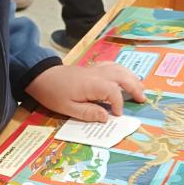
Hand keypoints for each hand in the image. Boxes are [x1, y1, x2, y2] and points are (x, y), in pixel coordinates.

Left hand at [25, 62, 145, 121]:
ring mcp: (95, 69)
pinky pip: (112, 66)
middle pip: (122, 76)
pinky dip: (122, 70)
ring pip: (119, 69)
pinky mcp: (92, 68)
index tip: (117, 115)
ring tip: (140, 88)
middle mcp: (97, 74)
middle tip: (142, 99)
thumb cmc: (53, 93)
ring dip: (132, 78)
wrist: (41, 76)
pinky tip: (125, 77)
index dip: (118, 103)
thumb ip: (88, 113)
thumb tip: (106, 118)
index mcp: (92, 84)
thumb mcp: (67, 108)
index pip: (113, 92)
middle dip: (134, 87)